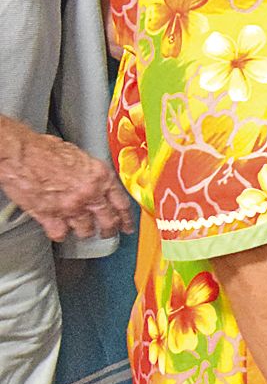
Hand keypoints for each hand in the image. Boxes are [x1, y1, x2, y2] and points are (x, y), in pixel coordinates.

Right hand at [0, 119, 133, 241]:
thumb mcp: (79, 156)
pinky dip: (60, 234)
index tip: (127, 225)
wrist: (20, 154)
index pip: (122, 202)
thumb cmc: (44, 149)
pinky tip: (59, 230)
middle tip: (108, 233)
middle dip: (109, 230)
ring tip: (82, 231)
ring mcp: (70, 207)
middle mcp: (89, 194)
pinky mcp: (50, 216)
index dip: (126, 217)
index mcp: (100, 177)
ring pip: (86, 230)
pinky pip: (61, 234)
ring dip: (85, 232)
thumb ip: (90, 173)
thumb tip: (93, 180)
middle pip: (108, 221)